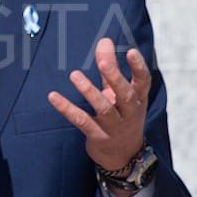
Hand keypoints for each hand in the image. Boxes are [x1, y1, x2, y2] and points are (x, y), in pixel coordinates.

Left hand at [46, 37, 150, 172]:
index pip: (143, 81)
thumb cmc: (122, 116)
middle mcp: (129, 112)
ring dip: (89, 91)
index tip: (131, 51)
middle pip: (124, 94)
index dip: (138, 67)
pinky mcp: (98, 136)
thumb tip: (105, 40)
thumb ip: (110, 67)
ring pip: (103, 108)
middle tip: (102, 62)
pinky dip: (67, 109)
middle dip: (114, 77)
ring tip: (74, 75)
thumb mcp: (119, 93)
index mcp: (137, 99)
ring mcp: (114, 127)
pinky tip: (53, 97)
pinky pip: (82, 121)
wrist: (123, 156)